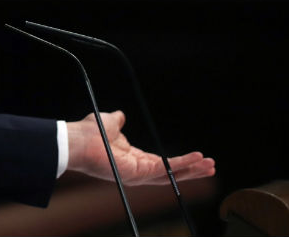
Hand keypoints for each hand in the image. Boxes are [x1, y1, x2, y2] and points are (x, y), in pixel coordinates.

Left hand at [66, 111, 214, 184]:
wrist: (78, 140)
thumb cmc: (90, 133)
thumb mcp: (110, 122)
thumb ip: (118, 120)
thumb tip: (121, 114)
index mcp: (133, 158)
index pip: (161, 163)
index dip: (179, 161)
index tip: (196, 157)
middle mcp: (138, 169)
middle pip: (171, 172)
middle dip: (191, 170)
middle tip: (210, 166)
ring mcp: (139, 173)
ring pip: (172, 174)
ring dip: (192, 170)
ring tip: (211, 166)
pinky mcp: (139, 172)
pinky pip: (166, 169)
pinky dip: (183, 164)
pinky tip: (198, 159)